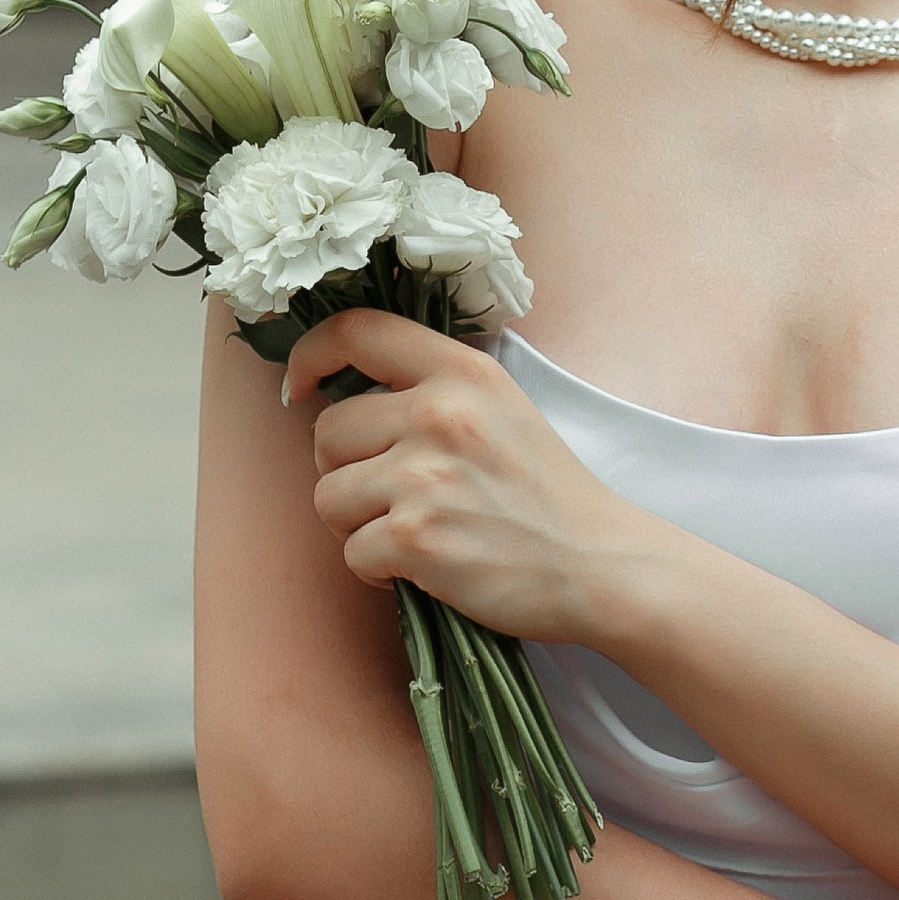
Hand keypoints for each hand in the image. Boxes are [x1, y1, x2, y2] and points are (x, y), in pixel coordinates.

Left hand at [290, 307, 672, 643]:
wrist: (597, 562)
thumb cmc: (545, 492)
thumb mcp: (501, 406)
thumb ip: (433, 388)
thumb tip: (342, 395)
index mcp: (461, 371)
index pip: (357, 331)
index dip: (310, 354)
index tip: (301, 387)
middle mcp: (439, 413)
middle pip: (327, 432)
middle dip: (345, 470)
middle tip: (396, 496)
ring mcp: (425, 477)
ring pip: (328, 496)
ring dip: (357, 523)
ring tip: (414, 531)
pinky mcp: (417, 538)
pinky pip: (350, 552)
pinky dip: (378, 568)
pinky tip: (424, 566)